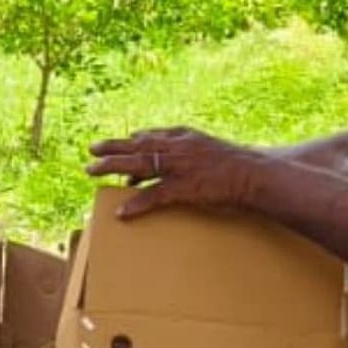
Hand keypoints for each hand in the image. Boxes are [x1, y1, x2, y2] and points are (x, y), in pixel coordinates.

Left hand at [85, 127, 260, 215]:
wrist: (256, 173)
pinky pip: (154, 196)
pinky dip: (136, 203)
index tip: (114, 143)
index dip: (130, 140)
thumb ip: (188, 153)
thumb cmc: (235, 166)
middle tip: (91, 150)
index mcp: (185, 136)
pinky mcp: (185, 187)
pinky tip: (122, 212)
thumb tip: (173, 162)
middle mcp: (178, 146)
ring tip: (92, 171)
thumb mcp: (209, 150)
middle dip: (112, 148)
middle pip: (138, 145)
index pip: (151, 135)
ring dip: (112, 167)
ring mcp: (180, 166)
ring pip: (139, 164)